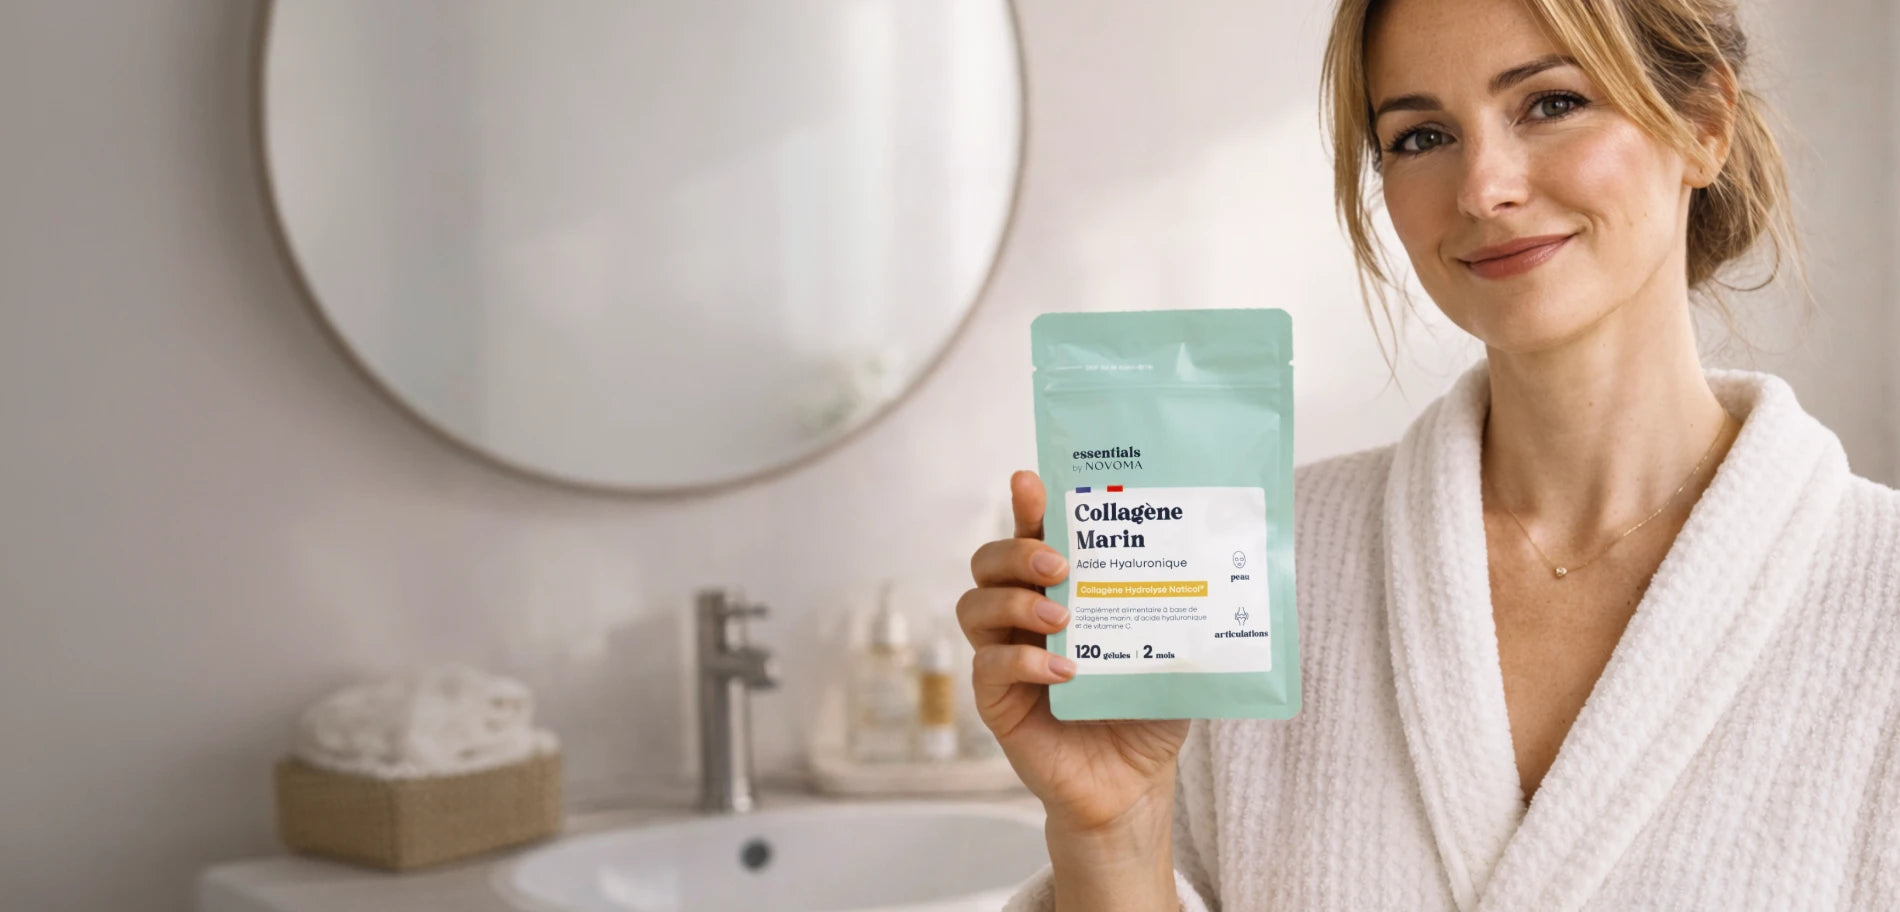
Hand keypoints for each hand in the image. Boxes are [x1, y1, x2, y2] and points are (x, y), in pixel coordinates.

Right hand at [959, 471, 1189, 835]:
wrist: (1134, 782)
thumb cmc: (1145, 709)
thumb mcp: (1168, 651)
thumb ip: (1173, 609)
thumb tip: (1212, 561)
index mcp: (1059, 592)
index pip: (1033, 536)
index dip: (1028, 505)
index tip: (1032, 482)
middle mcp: (1022, 617)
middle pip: (989, 562)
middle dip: (1018, 550)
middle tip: (1061, 563)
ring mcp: (1004, 657)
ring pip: (975, 606)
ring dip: (1015, 603)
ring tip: (1061, 617)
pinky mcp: (997, 701)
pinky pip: (988, 667)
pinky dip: (1022, 662)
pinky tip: (1063, 671)